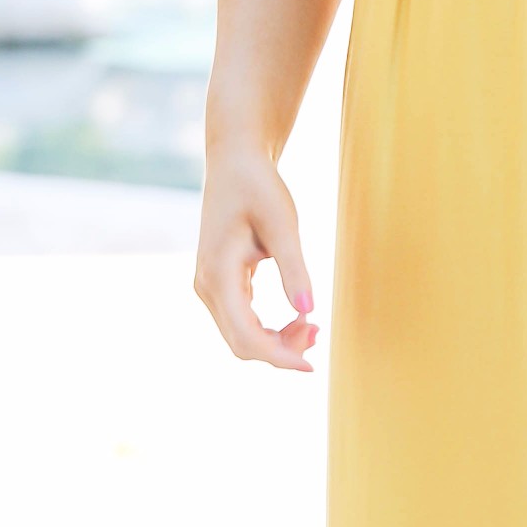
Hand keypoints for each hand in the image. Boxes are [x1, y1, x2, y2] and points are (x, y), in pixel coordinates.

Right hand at [195, 137, 317, 371]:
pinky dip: (269, 328)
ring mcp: (210, 287)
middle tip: (319, 333)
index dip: (279, 357)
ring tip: (313, 326)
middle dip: (281, 350)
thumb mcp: (282, 224)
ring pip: (240, 335)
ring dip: (277, 341)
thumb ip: (295, 268)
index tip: (312, 365)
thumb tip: (309, 310)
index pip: (246, 336)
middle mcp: (207, 287)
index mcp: (219, 275)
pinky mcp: (220, 283)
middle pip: (241, 343)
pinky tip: (298, 318)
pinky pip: (242, 320)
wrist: (235, 162)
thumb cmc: (259, 187)